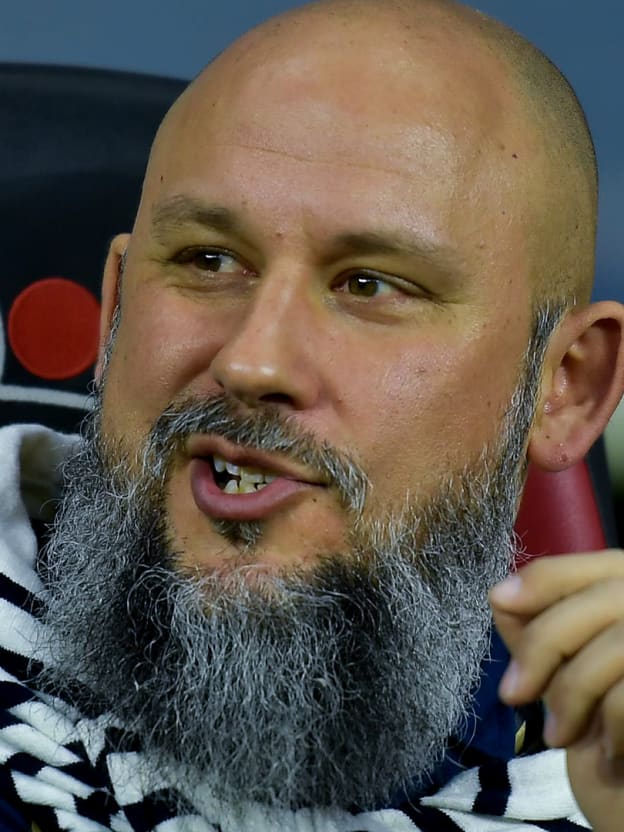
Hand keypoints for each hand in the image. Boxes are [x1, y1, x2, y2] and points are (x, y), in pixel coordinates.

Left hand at [489, 551, 623, 831]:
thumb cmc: (599, 720)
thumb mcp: (562, 667)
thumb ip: (535, 625)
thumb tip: (501, 596)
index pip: (591, 566)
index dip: (544, 579)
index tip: (499, 599)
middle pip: (602, 600)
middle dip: (544, 643)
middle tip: (511, 693)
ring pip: (616, 649)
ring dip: (570, 696)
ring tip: (556, 735)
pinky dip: (607, 728)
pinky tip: (606, 752)